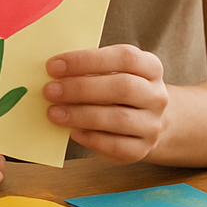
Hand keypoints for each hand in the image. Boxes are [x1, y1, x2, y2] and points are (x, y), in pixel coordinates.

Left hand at [43, 44, 167, 162]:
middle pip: (122, 87)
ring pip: (119, 119)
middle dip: (81, 88)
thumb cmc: (117, 90)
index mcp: (151, 67)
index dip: (87, 60)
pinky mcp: (142, 149)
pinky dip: (92, 139)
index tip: (54, 66)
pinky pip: (117, 146)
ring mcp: (152, 124)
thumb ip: (88, 69)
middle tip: (50, 90)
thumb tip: (54, 73)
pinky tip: (73, 133)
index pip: (124, 57)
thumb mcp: (110, 72)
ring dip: (81, 115)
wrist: (144, 121)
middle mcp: (156, 95)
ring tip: (54, 113)